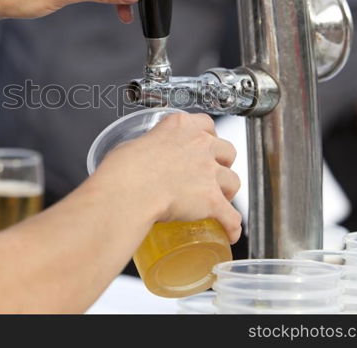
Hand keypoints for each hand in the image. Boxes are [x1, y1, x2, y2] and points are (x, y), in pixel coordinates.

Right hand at [93, 113, 241, 242]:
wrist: (128, 191)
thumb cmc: (123, 170)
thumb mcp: (132, 145)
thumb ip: (146, 148)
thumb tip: (142, 158)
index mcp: (180, 126)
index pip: (206, 123)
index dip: (208, 137)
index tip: (202, 145)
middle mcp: (199, 145)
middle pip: (227, 150)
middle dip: (222, 163)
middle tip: (211, 174)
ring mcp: (208, 171)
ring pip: (233, 181)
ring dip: (228, 191)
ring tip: (219, 201)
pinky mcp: (211, 198)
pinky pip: (231, 215)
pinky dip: (231, 225)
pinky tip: (229, 233)